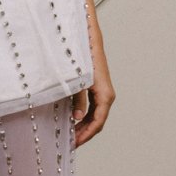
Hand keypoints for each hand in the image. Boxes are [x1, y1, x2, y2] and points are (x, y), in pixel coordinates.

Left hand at [69, 18, 113, 146]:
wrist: (87, 32)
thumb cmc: (81, 52)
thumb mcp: (77, 78)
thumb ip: (78, 98)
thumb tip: (78, 117)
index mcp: (104, 91)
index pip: (99, 120)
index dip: (87, 134)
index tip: (75, 143)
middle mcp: (106, 92)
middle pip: (98, 119)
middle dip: (85, 133)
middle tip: (70, 143)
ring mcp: (101, 88)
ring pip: (96, 113)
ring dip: (84, 125)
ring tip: (70, 134)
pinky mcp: (95, 84)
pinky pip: (92, 105)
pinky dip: (83, 115)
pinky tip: (72, 119)